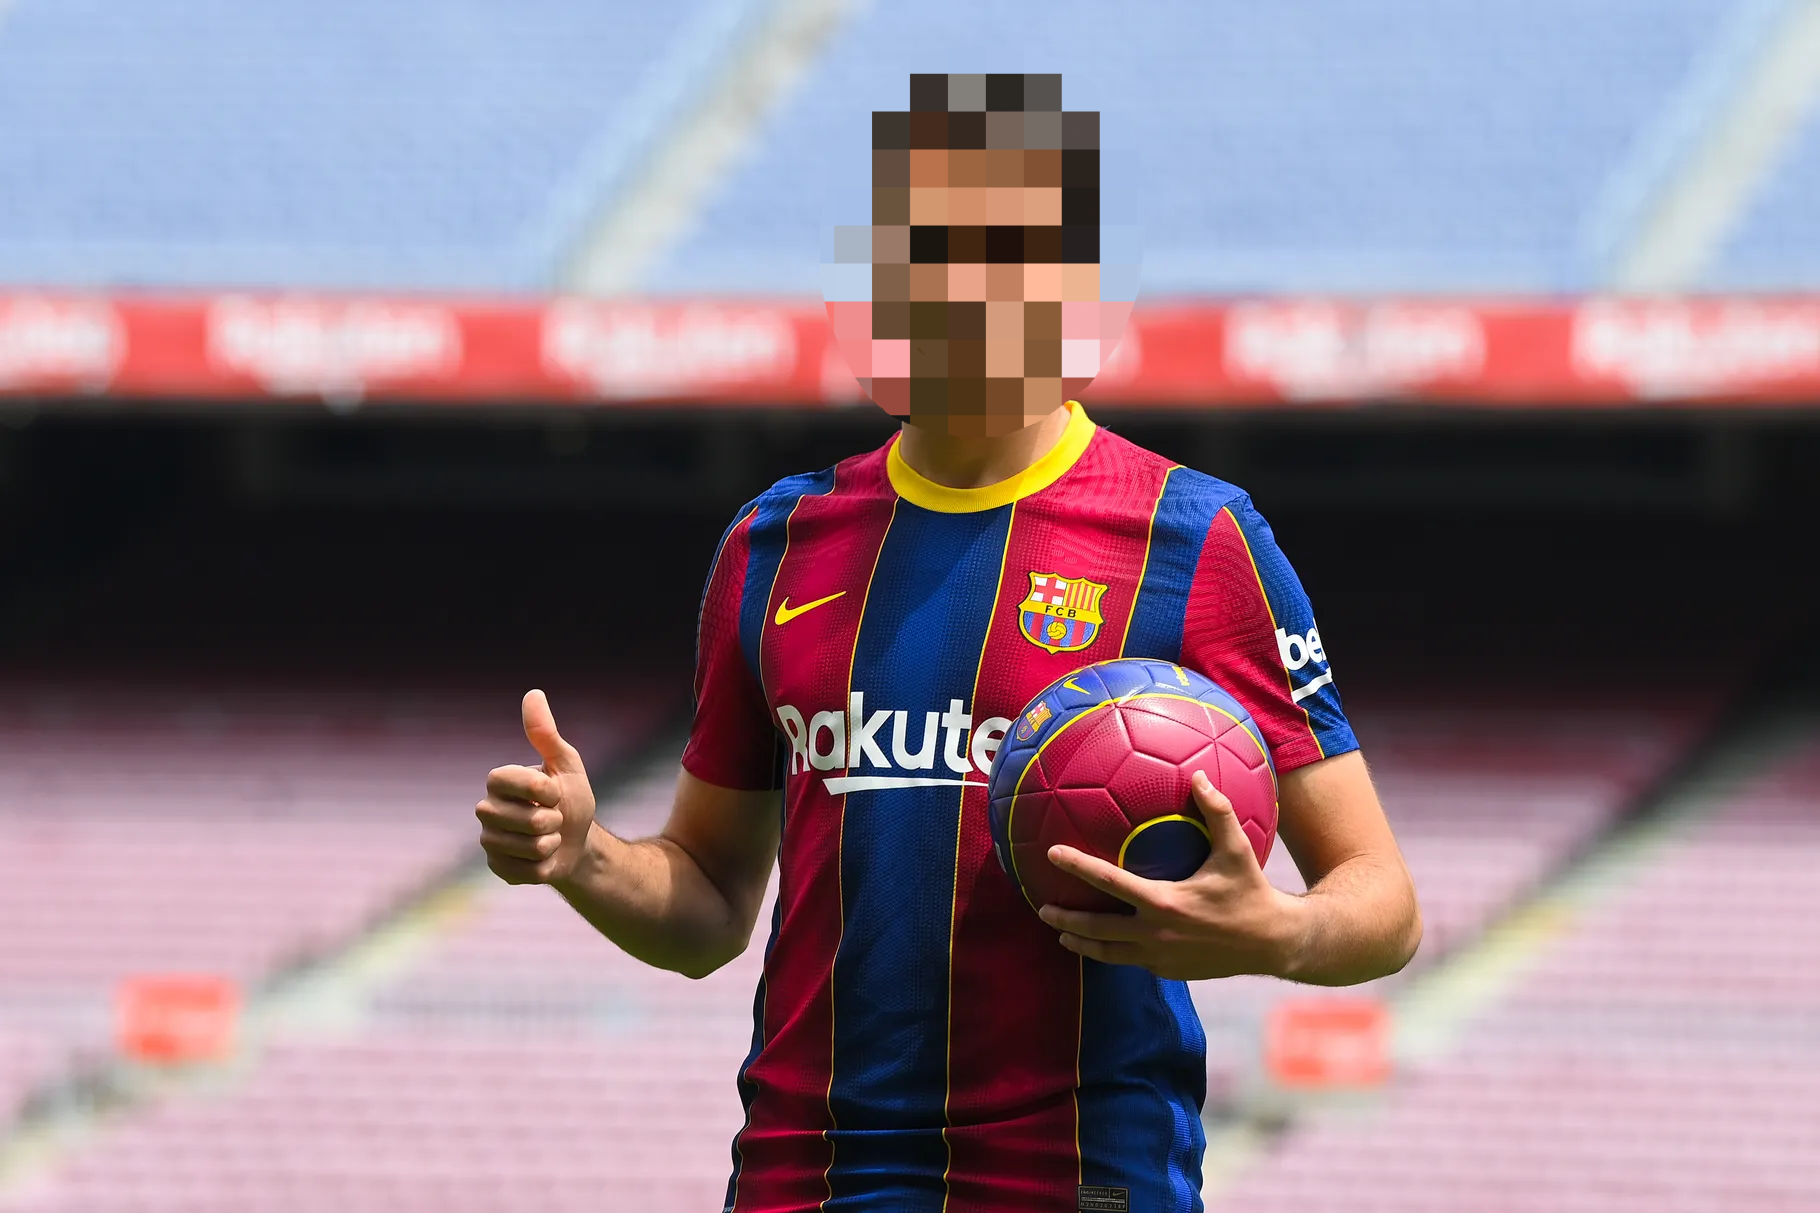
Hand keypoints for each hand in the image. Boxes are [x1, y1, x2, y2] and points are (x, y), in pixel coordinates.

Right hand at [476, 689, 596, 884]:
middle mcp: (486, 809)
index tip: (554, 791)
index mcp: (499, 781)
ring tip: (549, 836)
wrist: (578, 841)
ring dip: (552, 843)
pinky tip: (543, 857)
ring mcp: (490, 840)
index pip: (512, 781)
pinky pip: (529, 871)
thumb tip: (533, 693)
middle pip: (527, 820)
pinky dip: (546, 866)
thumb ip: (545, 733)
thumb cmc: (571, 798)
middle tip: (554, 817)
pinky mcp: (498, 868)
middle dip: (553, 820)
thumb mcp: (565, 764)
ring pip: (529, 847)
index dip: (543, 789)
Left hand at [1039, 770, 1305, 980]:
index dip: (1077, 866)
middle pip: (1096, 929)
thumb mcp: (1236, 850)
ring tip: (1060, 935)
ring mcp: (1160, 957)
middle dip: (1065, 920)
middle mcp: (1156, 933)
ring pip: (1108, 954)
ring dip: (1081, 943)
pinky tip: (1102, 943)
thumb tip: (1198, 776)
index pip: (1109, 882)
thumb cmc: (1251, 892)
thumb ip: (1217, 812)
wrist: (1274, 943)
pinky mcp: (1168, 970)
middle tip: (1041, 908)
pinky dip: (1112, 952)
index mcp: (1164, 902)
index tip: (1052, 853)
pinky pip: (1132, 960)